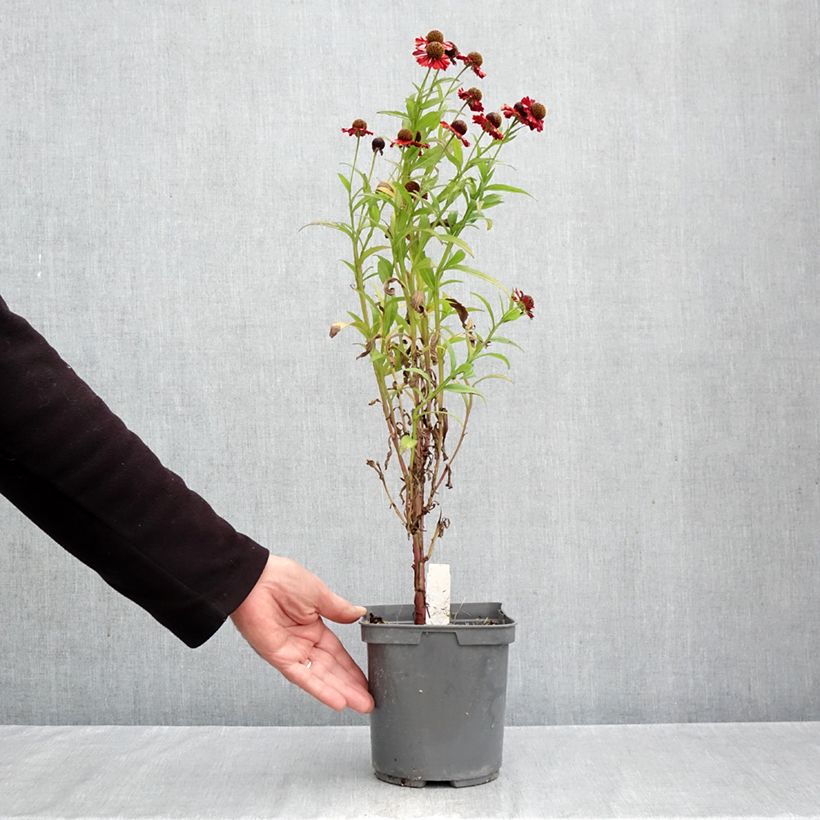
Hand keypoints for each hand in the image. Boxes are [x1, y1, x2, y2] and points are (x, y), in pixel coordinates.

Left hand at [230, 554, 373, 713]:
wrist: (255, 579)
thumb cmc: (281, 578)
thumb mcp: (319, 593)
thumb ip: (339, 609)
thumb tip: (359, 613)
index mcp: (313, 626)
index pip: (337, 653)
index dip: (352, 668)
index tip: (367, 681)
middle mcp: (302, 642)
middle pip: (332, 669)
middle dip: (351, 686)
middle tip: (368, 702)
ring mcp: (291, 651)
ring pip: (321, 677)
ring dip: (341, 691)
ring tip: (361, 705)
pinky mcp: (279, 658)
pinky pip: (302, 677)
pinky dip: (320, 689)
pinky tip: (336, 700)